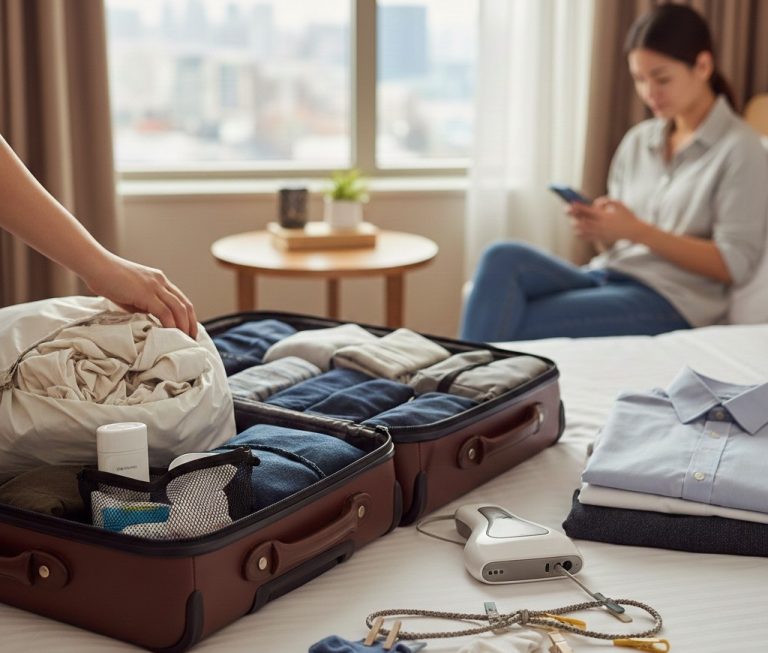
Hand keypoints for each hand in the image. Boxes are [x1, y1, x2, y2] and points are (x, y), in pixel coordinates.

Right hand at [82, 253, 197, 338]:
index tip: (189, 330)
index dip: (188, 316)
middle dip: (191, 323)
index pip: (181, 300)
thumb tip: (151, 322)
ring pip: (178, 308)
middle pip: (185, 305)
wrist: (95, 265)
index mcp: (159, 280)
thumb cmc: (107, 280)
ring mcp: (155, 286)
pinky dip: (171, 324)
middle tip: (192, 339)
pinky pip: (164, 311)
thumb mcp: (130, 295)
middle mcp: (161, 281)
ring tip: (185, 340)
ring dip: (184, 326)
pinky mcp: (146, 292)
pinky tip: (172, 334)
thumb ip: (143, 306)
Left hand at [566, 197, 647, 242]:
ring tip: (573, 219)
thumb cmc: (627, 217)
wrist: (634, 232)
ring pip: (581, 231)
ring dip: (575, 224)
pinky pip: (585, 238)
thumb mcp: (619, 204)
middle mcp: (600, 226)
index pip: (587, 211)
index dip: (577, 207)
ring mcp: (599, 234)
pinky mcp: (600, 239)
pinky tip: (578, 228)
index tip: (570, 204)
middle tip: (567, 210)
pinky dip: (580, 233)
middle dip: (572, 215)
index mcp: (604, 216)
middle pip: (581, 221)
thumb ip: (606, 201)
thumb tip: (595, 203)